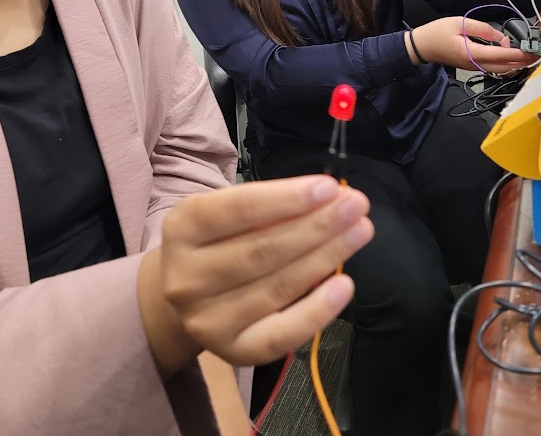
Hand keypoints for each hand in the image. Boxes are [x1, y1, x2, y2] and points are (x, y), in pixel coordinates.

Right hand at [137, 176, 371, 377]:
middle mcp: (187, 277)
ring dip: (325, 257)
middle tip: (356, 206)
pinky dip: (316, 311)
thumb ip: (267, 205)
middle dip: (317, 225)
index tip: (330, 187)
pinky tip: (344, 286)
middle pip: (262, 249)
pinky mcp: (232, 353)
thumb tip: (328, 198)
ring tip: (360, 232)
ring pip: (276, 287)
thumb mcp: (224, 211)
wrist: (180, 293)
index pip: (238, 209)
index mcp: (183, 227)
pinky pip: (280, 335)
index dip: (286, 199)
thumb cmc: (214, 240)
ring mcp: (207, 320)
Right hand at [407, 17, 535, 73]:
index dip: (518, 54)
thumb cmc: (437, 33)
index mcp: (472, 52)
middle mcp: (475, 64)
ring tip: (527, 55)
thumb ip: (482, 28)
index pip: (501, 55)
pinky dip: (505, 64)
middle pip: (504, 67)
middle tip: (537, 55)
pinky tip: (511, 57)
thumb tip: (500, 36)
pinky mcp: (472, 66)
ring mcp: (474, 67)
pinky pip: (493, 68)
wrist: (421, 47)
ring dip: (514, 64)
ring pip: (500, 70)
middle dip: (522, 62)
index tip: (533, 52)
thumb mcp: (459, 23)